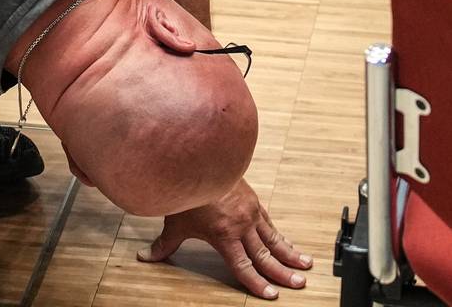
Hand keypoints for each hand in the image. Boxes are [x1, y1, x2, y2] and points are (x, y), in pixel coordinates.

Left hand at [140, 179, 310, 299]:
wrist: (200, 159)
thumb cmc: (188, 190)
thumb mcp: (174, 222)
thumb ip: (164, 244)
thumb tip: (145, 257)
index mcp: (224, 235)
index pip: (243, 266)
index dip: (256, 283)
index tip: (272, 295)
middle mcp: (242, 226)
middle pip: (265, 255)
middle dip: (283, 272)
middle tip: (299, 284)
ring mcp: (250, 213)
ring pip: (274, 239)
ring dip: (290, 253)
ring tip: (306, 265)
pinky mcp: (253, 202)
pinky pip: (270, 224)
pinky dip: (281, 236)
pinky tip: (289, 244)